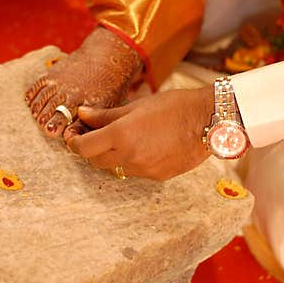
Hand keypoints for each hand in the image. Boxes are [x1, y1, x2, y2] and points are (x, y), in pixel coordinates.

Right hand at [24, 27, 143, 142]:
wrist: (104, 58)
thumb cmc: (107, 88)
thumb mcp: (104, 107)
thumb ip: (88, 124)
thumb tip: (71, 140)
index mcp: (84, 101)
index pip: (67, 116)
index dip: (58, 124)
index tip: (51, 132)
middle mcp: (69, 91)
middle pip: (52, 108)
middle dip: (45, 119)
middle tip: (42, 127)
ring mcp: (59, 82)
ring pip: (42, 98)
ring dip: (38, 109)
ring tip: (36, 117)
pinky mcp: (52, 75)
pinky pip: (37, 86)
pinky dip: (32, 96)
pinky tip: (32, 105)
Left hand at [68, 86, 213, 180]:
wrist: (209, 121)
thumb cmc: (174, 106)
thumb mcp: (136, 106)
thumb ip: (106, 115)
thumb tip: (83, 115)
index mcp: (121, 135)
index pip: (83, 148)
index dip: (74, 142)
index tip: (74, 134)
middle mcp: (129, 156)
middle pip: (95, 161)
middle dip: (90, 149)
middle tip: (93, 135)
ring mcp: (144, 170)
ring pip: (115, 168)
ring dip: (111, 156)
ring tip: (121, 139)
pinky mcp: (157, 176)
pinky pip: (135, 171)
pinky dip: (131, 161)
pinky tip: (143, 146)